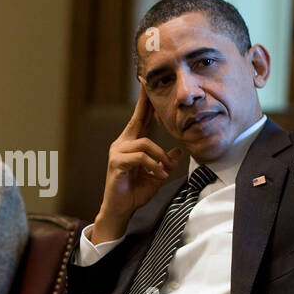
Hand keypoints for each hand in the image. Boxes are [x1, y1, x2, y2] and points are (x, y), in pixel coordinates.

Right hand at [90, 88, 181, 243]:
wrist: (120, 210)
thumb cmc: (135, 192)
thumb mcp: (157, 175)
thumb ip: (165, 161)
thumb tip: (177, 150)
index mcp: (131, 144)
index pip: (140, 119)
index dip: (145, 102)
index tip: (146, 83)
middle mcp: (122, 144)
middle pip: (138, 119)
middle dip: (146, 102)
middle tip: (148, 84)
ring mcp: (117, 152)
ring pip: (145, 144)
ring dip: (160, 158)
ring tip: (164, 172)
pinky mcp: (116, 163)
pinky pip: (140, 157)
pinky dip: (153, 166)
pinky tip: (158, 176)